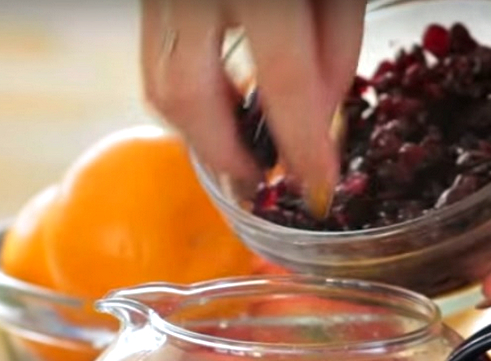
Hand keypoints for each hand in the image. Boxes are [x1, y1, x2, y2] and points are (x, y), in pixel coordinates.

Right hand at [139, 0, 367, 205]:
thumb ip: (334, 42)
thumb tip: (319, 118)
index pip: (280, 80)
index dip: (302, 145)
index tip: (319, 187)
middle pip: (188, 95)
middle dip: (226, 155)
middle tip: (264, 185)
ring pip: (159, 84)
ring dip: (201, 133)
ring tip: (245, 155)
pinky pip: (156, 61)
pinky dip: (189, 100)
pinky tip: (223, 111)